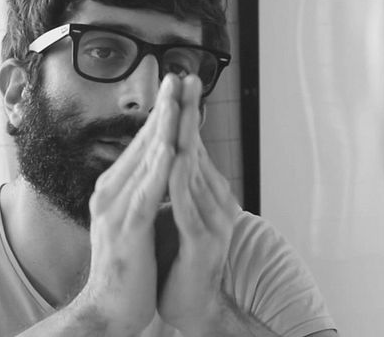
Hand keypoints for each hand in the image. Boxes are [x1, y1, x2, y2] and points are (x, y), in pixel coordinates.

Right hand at [72, 75, 180, 335]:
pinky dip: (159, 168)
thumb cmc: (128, 266)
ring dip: (163, 126)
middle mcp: (110, 192)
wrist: (108, 309)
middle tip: (180, 75)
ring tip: (178, 97)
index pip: (142, 144)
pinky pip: (147, 193)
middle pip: (142, 142)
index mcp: (113, 188)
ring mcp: (115, 209)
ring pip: (145, 160)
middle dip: (165, 107)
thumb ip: (141, 192)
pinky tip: (173, 147)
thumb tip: (157, 166)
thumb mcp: (133, 220)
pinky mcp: (126, 229)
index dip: (162, 113)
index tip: (178, 86)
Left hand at [157, 76, 240, 335]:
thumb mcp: (177, 215)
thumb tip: (170, 153)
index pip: (191, 145)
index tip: (179, 81)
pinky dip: (180, 183)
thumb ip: (176, 185)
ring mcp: (211, 222)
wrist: (189, 305)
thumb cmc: (179, 260)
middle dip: (189, 112)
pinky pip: (187, 207)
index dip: (184, 113)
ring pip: (194, 172)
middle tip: (186, 78)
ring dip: (185, 138)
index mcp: (204, 193)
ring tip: (179, 106)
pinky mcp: (202, 243)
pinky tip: (173, 161)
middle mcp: (214, 202)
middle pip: (196, 149)